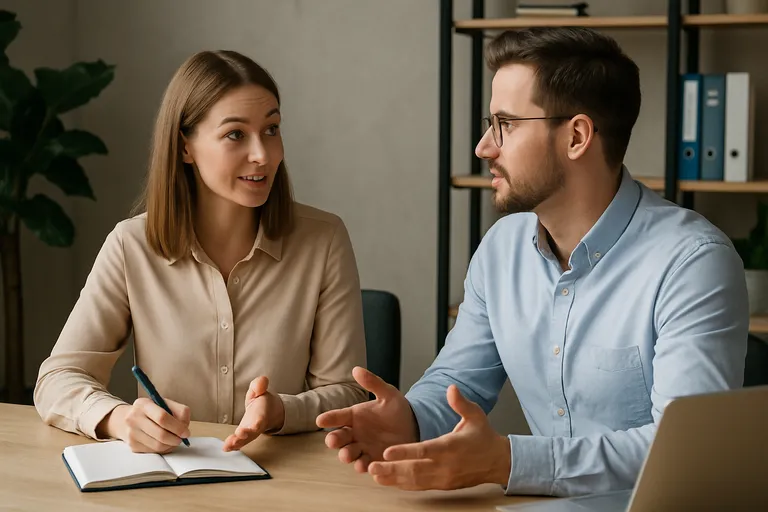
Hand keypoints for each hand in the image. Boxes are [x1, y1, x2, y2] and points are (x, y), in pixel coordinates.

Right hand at [98, 397, 190, 453]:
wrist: (126, 419)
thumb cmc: (151, 411)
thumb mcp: (164, 403)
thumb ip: (179, 410)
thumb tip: (185, 426)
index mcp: (143, 404)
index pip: (162, 417)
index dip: (177, 427)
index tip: (186, 432)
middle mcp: (134, 418)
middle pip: (160, 434)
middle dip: (176, 438)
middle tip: (182, 438)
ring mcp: (131, 434)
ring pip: (158, 445)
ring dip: (171, 445)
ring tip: (174, 440)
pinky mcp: (133, 446)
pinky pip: (153, 451)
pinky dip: (164, 449)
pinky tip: (165, 443)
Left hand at [223, 376, 284, 451]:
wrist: (270, 411)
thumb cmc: (263, 401)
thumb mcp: (261, 389)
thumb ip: (259, 385)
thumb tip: (261, 383)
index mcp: (261, 414)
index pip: (259, 420)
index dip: (255, 425)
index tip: (250, 428)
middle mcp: (256, 426)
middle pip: (251, 434)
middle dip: (244, 437)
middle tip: (236, 439)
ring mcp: (250, 433)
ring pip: (245, 440)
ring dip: (237, 443)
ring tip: (227, 446)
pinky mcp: (244, 436)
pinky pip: (240, 442)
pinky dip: (234, 446)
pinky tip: (226, 448)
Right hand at [316, 366, 418, 472]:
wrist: (415, 427)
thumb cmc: (398, 409)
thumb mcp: (388, 394)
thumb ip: (373, 383)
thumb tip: (356, 369)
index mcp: (355, 416)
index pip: (338, 416)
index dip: (328, 418)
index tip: (320, 420)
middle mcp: (355, 432)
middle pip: (339, 437)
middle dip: (334, 440)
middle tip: (333, 441)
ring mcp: (363, 447)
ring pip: (349, 453)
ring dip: (346, 455)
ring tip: (348, 456)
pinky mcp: (373, 459)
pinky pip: (365, 464)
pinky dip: (363, 466)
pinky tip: (364, 466)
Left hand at [367, 384, 510, 490]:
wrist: (498, 462)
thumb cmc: (483, 436)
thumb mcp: (476, 416)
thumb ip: (461, 403)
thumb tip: (451, 388)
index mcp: (451, 447)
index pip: (425, 451)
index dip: (405, 452)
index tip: (387, 452)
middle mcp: (446, 465)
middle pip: (415, 470)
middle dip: (392, 469)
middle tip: (371, 466)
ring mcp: (444, 478)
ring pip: (415, 481)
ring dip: (394, 479)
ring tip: (375, 475)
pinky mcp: (443, 485)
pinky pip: (420, 487)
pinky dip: (404, 485)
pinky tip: (390, 482)